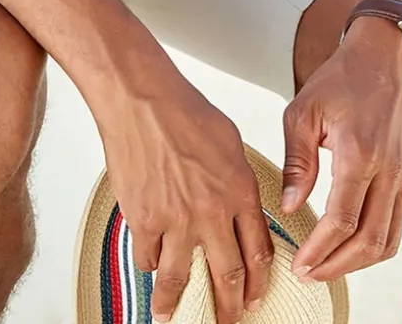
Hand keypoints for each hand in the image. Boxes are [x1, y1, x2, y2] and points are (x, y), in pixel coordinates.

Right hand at [98, 75, 274, 323]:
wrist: (142, 99)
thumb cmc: (184, 109)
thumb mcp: (230, 142)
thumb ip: (238, 180)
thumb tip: (239, 205)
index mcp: (240, 190)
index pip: (259, 251)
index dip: (258, 281)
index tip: (254, 297)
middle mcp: (212, 212)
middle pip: (227, 275)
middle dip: (229, 307)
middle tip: (228, 322)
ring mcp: (177, 219)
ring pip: (181, 279)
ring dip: (177, 305)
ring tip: (174, 318)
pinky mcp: (144, 219)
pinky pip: (147, 258)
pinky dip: (149, 266)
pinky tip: (149, 267)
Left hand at [281, 19, 401, 280]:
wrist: (385, 57)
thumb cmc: (341, 78)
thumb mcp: (303, 111)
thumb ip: (297, 162)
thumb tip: (290, 207)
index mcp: (360, 152)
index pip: (343, 220)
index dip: (320, 250)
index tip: (299, 265)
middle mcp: (389, 170)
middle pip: (369, 241)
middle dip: (336, 266)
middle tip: (308, 274)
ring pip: (387, 241)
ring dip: (356, 263)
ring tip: (325, 267)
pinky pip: (395, 225)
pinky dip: (373, 246)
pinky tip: (348, 247)